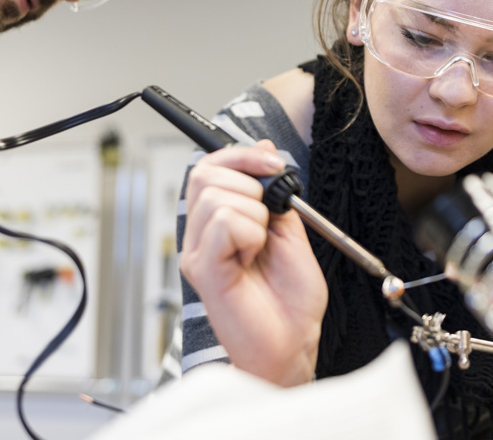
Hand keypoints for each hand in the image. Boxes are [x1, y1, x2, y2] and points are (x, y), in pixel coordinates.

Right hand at [180, 140, 327, 385]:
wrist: (294, 344)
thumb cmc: (291, 300)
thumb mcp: (290, 231)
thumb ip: (275, 192)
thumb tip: (264, 149)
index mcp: (218, 223)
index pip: (209, 167)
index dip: (240, 156)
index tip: (274, 165)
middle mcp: (201, 236)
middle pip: (205, 174)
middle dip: (250, 185)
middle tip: (267, 221)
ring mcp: (198, 252)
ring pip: (217, 198)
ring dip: (255, 217)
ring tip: (259, 249)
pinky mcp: (203, 270)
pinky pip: (223, 223)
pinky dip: (250, 234)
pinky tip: (251, 260)